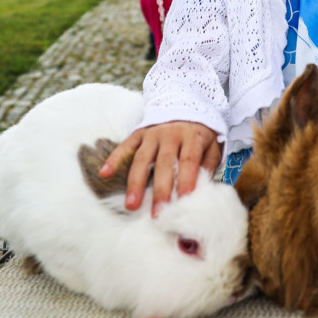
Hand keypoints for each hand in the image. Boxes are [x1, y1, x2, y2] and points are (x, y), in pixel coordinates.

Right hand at [99, 121, 220, 216]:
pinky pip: (124, 147)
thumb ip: (208, 165)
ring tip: (131, 205)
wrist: (184, 105)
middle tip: (157, 213)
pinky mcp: (138, 133)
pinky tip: (105, 174)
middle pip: (164, 164)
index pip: (189, 160)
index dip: (186, 180)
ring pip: (142, 159)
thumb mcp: (212, 145)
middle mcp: (170, 134)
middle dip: (161, 190)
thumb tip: (202, 189)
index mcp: (191, 137)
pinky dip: (114, 160)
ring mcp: (152, 133)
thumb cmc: (198, 135)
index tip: (183, 201)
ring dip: (136, 183)